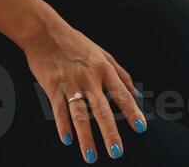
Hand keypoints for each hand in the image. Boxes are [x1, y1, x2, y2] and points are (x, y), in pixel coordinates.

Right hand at [19, 12, 146, 161]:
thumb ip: (121, 74)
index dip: (132, 112)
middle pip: (102, 109)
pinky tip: (67, 141)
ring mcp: (71, 83)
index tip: (141, 128)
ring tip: (91, 156)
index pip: (122, 94)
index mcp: (104, 68)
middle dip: (110, 132)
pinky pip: (59, 110)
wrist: (46, 33)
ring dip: (86, 137)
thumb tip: (137, 95)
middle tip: (117, 152)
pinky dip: (62, 126)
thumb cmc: (77, 44)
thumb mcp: (104, 54)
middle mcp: (89, 77)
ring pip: (80, 115)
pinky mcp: (53, 86)